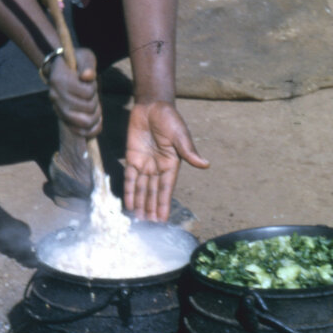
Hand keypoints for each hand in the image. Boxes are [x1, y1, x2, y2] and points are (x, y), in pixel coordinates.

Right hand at [45, 48, 101, 137]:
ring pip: (85, 122)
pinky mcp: (62, 118)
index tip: (89, 80)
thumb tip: (88, 76)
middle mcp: (55, 96)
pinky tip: (97, 122)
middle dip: (96, 101)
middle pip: (88, 108)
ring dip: (95, 115)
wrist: (62, 70)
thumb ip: (88, 65)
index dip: (94, 87)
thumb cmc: (77, 62)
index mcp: (59, 79)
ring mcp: (57, 108)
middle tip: (93, 94)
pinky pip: (80, 132)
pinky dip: (92, 130)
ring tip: (95, 106)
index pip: (87, 92)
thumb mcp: (85, 57)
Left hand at [123, 100, 208, 221]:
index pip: (166, 189)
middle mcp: (157, 168)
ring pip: (140, 188)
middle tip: (147, 226)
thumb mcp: (180, 135)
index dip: (163, 205)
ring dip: (139, 204)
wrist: (152, 105)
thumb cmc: (170, 119)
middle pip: (152, 193)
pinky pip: (128, 177)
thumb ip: (189, 151)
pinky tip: (128, 203)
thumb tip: (205, 165)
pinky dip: (128, 190)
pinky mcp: (131, 157)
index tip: (162, 220)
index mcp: (171, 165)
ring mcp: (144, 164)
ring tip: (137, 220)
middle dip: (150, 209)